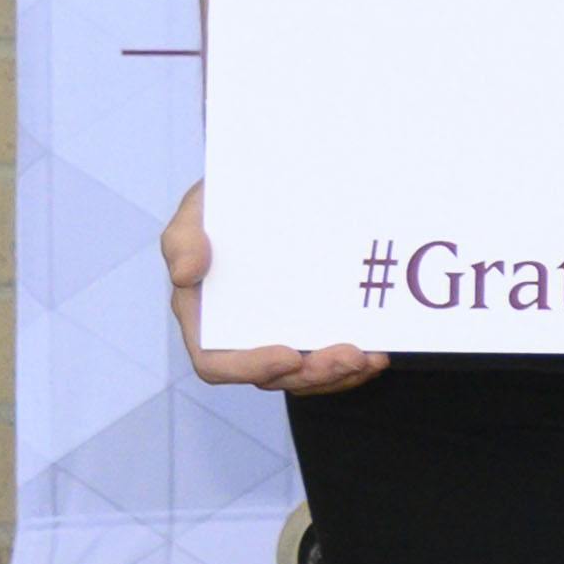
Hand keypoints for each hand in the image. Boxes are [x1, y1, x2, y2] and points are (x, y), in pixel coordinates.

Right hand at [162, 183, 387, 396]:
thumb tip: (184, 273)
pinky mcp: (314, 323)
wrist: (269, 189)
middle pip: (275, 375)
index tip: (289, 357)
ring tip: (371, 358)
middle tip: (351, 357)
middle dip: (314, 374)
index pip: (217, 362)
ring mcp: (281, 331)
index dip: (250, 368)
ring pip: (307, 373)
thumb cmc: (223, 207)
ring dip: (340, 373)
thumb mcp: (197, 212)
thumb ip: (184, 239)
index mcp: (206, 318)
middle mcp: (243, 334)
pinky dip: (355, 360)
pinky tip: (380, 350)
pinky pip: (331, 354)